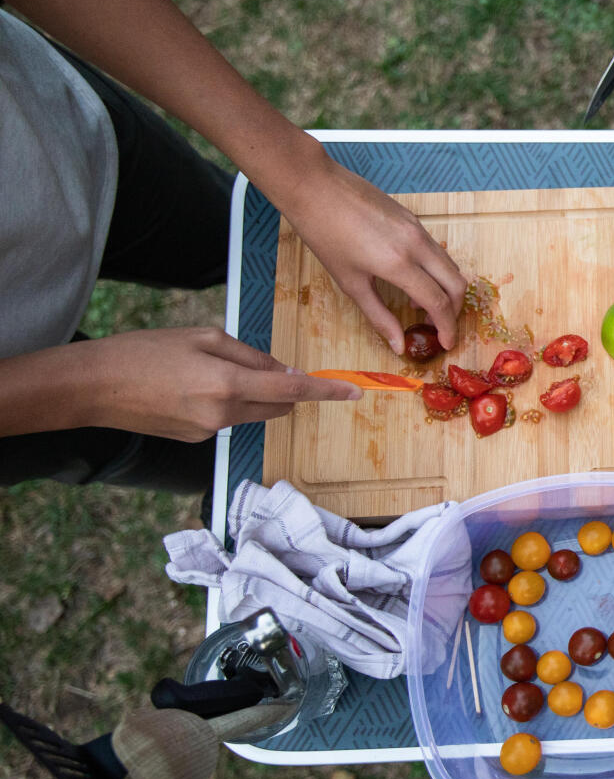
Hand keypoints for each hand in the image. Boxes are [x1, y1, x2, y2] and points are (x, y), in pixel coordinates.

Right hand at [85, 328, 361, 441]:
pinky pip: (229, 419)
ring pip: (254, 413)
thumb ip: (250, 356)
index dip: (326, 392)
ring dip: (254, 394)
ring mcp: (208, 432)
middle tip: (260, 365)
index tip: (354, 392)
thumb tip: (285, 373)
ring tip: (211, 370)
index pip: (292, 392)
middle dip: (283, 388)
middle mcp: (223, 416)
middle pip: (277, 406)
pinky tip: (194, 386)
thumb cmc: (145, 352)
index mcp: (227, 386)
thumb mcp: (204, 338)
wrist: (94, 387)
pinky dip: (228, 402)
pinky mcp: (195, 440)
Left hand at [270, 156, 467, 355]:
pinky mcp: (413, 218)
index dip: (447, 327)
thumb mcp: (350, 282)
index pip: (437, 302)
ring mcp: (418, 228)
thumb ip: (379, 316)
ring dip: (444, 289)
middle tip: (439, 327)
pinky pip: (436, 250)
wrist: (316, 188)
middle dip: (454, 309)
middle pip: (456, 283)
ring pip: (449, 265)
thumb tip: (398, 345)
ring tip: (418, 304)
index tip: (447, 343)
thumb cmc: (325, 235)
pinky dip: (434, 271)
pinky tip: (409, 277)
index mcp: (399, 264)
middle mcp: (416, 245)